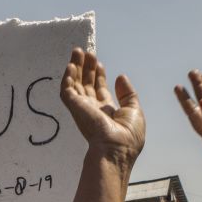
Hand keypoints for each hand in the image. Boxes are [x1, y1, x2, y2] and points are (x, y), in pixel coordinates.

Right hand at [60, 48, 144, 163]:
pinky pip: (67, 90)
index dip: (99, 75)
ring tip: (78, 52)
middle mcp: (93, 109)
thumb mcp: (134, 111)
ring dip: (75, 68)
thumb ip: (128, 94)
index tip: (99, 62)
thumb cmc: (128, 137)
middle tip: (87, 52)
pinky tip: (71, 66)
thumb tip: (120, 76)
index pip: (99, 90)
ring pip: (75, 84)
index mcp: (107, 112)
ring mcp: (82, 109)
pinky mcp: (75, 108)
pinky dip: (67, 77)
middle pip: (86, 84)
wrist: (116, 150)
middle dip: (86, 68)